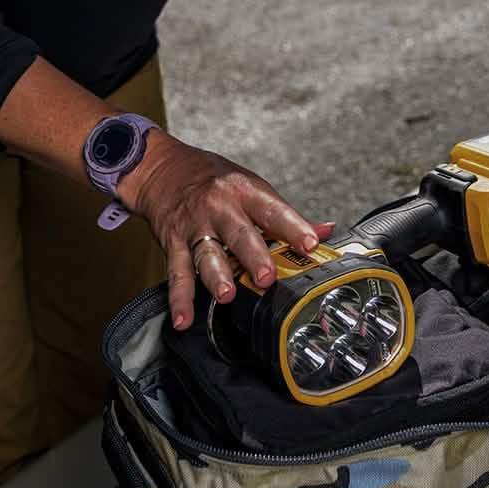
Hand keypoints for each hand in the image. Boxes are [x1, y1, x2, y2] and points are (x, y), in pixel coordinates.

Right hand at [117, 132, 333, 330]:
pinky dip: (180, 298)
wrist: (164, 169)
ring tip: (226, 294)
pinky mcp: (174, 243)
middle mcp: (219, 206)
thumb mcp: (250, 185)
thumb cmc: (213, 178)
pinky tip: (185, 318)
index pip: (273, 210)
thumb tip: (324, 231)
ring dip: (217, 276)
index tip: (310, 243)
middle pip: (239, 233)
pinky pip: (177, 273)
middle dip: (254, 256)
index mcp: (244, 190)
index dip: (293, 227)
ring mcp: (195, 226)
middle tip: (267, 277)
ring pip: (207, 254)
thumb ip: (284, 214)